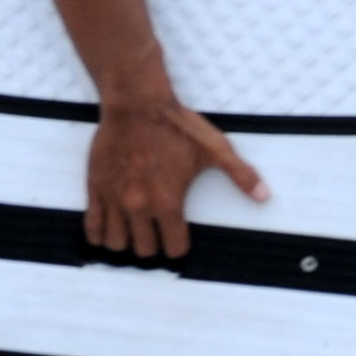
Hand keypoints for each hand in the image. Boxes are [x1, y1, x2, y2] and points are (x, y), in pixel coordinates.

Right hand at [85, 91, 266, 260]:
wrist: (137, 104)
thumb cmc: (177, 126)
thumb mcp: (215, 149)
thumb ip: (241, 175)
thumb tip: (264, 196)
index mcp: (169, 202)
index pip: (173, 248)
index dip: (179, 248)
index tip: (180, 242)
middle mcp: (139, 206)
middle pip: (144, 251)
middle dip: (154, 248)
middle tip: (159, 237)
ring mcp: (114, 199)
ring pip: (116, 244)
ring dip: (127, 244)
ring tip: (136, 234)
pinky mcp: (96, 189)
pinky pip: (91, 227)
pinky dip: (99, 235)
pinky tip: (109, 231)